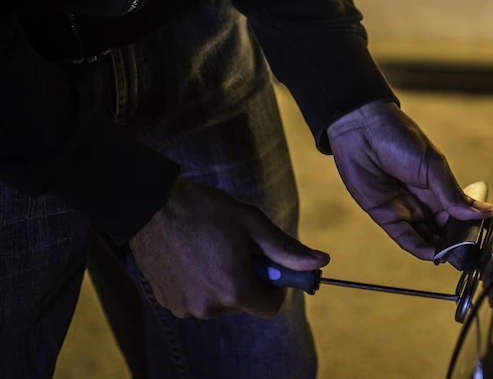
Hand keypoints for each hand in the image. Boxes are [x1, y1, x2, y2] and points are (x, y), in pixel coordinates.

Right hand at [129, 177, 329, 318]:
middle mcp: (208, 307)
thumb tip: (321, 262)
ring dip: (223, 281)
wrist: (151, 205)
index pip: (271, 307)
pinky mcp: (167, 302)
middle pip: (245, 303)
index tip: (267, 264)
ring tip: (211, 249)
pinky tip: (192, 256)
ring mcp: (184, 307)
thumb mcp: (253, 225)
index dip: (275, 286)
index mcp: (233, 290)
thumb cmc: (205, 211)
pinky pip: (197, 299)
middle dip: (248, 280)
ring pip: (220, 302)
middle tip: (237, 249)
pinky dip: (201, 283)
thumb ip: (287, 250)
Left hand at [328, 101, 492, 259]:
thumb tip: (484, 212)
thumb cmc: (400, 138)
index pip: (458, 214)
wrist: (363, 129)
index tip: (482, 239)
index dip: (469, 227)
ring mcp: (405, 209)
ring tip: (453, 258)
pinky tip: (433, 254)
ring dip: (439, 248)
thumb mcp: (433, 166)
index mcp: (439, 187)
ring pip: (426, 236)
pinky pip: (404, 237)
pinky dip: (418, 247)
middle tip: (468, 254)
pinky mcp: (384, 215)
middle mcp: (424, 201)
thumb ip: (453, 194)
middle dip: (455, 242)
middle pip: (443, 229)